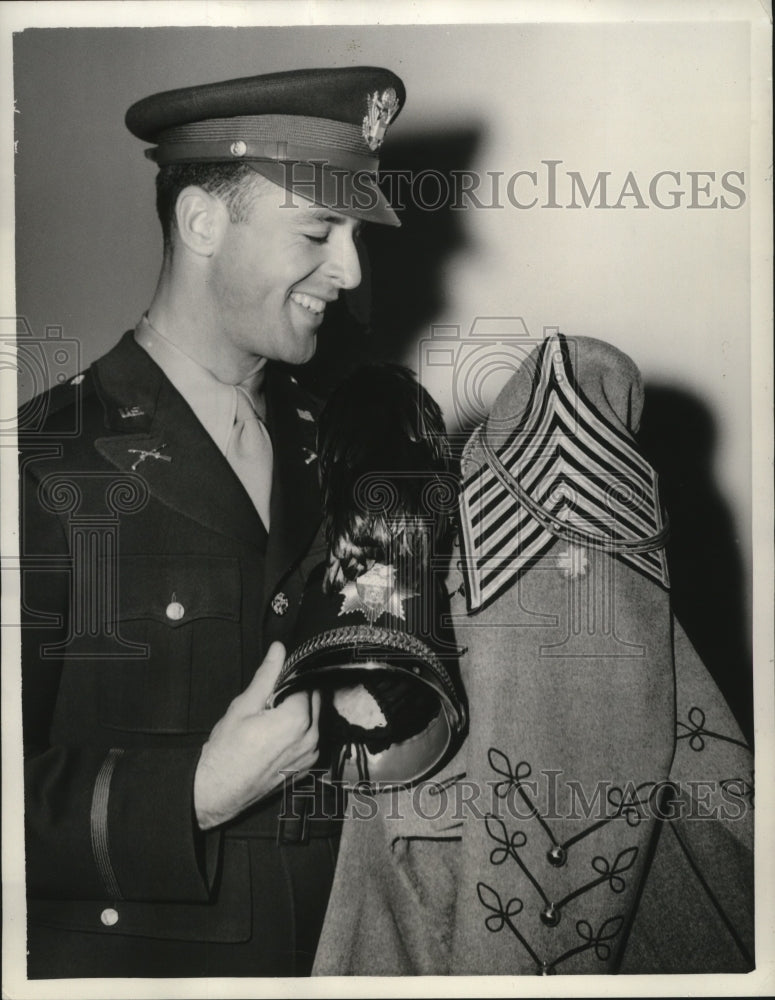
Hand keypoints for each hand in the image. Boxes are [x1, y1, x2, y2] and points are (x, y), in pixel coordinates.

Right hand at [193, 642, 319, 829]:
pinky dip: (301, 732)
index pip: (307, 683)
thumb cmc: (226, 750)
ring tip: (272, 719)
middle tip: (272, 699)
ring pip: (316, 720)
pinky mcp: (306, 768)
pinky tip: (278, 736)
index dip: (292, 677)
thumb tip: (279, 648)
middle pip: (316, 700)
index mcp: (297, 719)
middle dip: (299, 693)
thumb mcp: (243, 706)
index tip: (278, 680)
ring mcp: (311, 755)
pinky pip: (312, 739)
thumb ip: (267, 676)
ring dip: (302, 712)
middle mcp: (311, 738)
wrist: (217, 792)